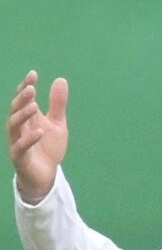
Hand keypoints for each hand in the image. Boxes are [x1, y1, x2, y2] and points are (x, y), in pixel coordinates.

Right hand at [9, 71, 67, 202]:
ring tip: (34, 106)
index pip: (23, 99)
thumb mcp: (57, 123)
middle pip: (15, 109)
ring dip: (22, 115)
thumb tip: (61, 79)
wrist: (46, 175)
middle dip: (22, 98)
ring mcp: (17, 141)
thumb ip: (57, 104)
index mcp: (27, 118)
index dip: (26, 86)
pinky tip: (39, 130)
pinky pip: (21, 147)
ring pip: (13, 125)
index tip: (33, 74)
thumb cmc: (48, 147)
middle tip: (31, 88)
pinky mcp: (20, 157)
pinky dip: (29, 138)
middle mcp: (19, 127)